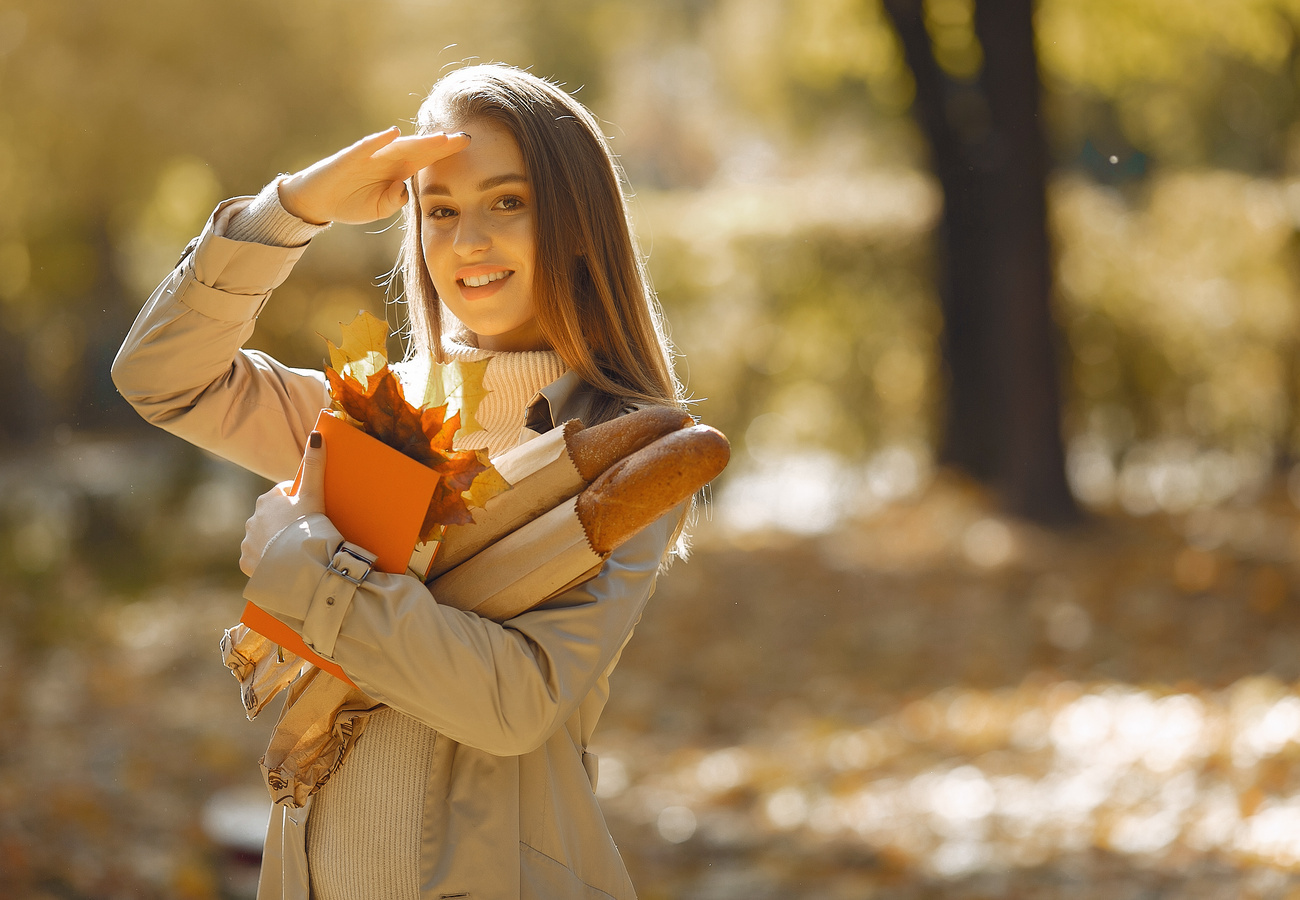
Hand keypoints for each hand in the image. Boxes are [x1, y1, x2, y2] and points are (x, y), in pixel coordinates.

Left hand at [240, 432, 326, 575]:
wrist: (298, 565)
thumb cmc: (307, 526)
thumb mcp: (314, 494)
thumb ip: (315, 465)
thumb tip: (316, 435)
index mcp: (267, 500)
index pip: (283, 493)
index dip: (298, 499)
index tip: (311, 509)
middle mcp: (253, 518)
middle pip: (272, 515)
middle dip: (285, 520)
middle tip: (305, 530)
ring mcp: (249, 541)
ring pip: (263, 536)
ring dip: (275, 540)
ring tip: (294, 549)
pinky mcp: (247, 563)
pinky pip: (257, 558)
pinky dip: (267, 559)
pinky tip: (281, 563)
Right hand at [277, 128, 470, 225]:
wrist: (319, 201)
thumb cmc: (351, 202)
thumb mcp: (378, 209)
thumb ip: (394, 201)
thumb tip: (403, 190)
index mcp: (398, 170)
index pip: (428, 159)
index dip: (446, 153)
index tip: (469, 148)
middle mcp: (387, 158)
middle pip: (419, 149)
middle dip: (441, 144)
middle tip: (465, 138)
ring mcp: (370, 156)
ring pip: (398, 145)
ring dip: (419, 141)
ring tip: (440, 137)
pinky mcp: (349, 157)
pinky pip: (365, 146)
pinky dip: (379, 140)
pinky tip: (392, 133)